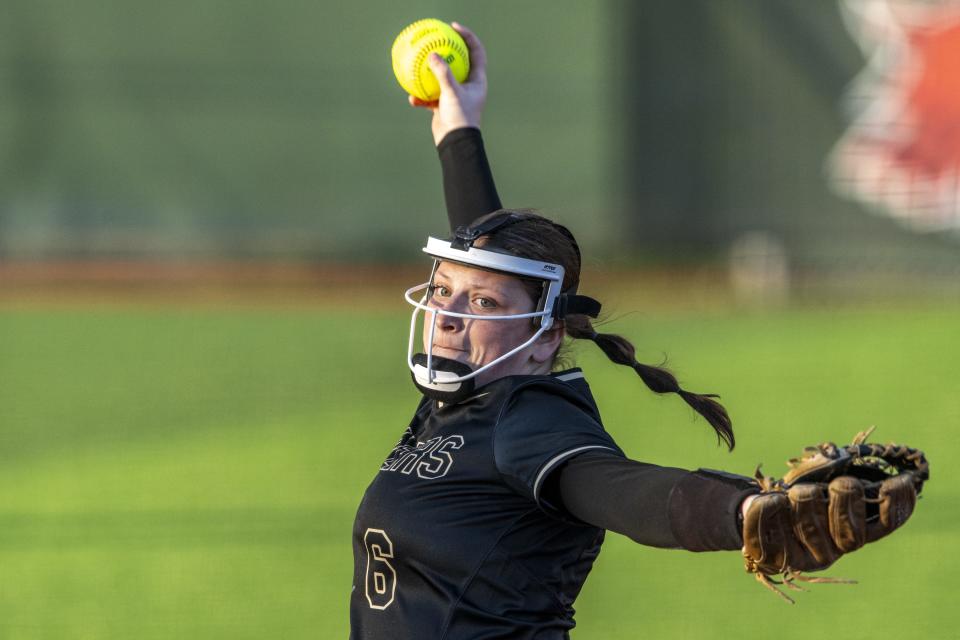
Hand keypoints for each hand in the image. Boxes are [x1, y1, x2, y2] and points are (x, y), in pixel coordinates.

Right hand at [408, 22, 487, 145]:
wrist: (456, 143)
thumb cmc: (460, 118)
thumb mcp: (451, 93)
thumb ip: (442, 73)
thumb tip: (432, 54)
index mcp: (477, 80)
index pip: (476, 52)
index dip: (468, 36)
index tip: (454, 27)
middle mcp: (467, 86)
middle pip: (458, 61)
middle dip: (446, 50)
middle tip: (435, 38)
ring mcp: (455, 96)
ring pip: (440, 79)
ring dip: (429, 74)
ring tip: (418, 65)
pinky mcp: (443, 106)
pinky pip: (429, 96)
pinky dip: (421, 96)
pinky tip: (412, 98)